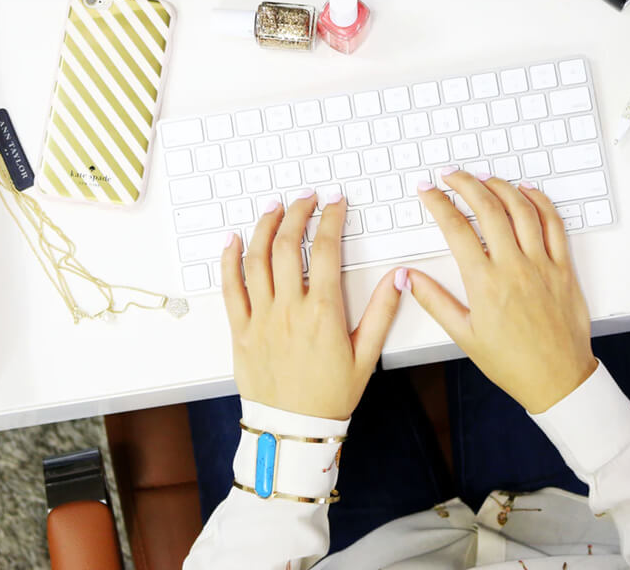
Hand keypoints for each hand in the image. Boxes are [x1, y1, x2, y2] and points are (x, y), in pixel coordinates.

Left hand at [221, 189, 404, 420]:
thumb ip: (382, 311)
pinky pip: (230, 288)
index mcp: (322, 311)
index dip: (331, 219)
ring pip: (256, 259)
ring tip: (274, 208)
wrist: (293, 430)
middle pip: (287, 245)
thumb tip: (400, 276)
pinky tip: (233, 240)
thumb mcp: (366, 355)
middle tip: (306, 199)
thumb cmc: (330, 395)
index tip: (336, 203)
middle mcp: (288, 309)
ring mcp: (260, 317)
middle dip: (297, 214)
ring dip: (264, 227)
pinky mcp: (240, 330)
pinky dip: (229, 260)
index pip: (325, 249)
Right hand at [407, 170, 595, 413]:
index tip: (428, 190)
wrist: (557, 380)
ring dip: (500, 186)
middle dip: (465, 184)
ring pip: (522, 210)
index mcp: (485, 284)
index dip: (438, 203)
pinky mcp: (563, 268)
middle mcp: (514, 268)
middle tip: (451, 174)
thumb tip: (408, 277)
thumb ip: (434, 301)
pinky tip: (526, 191)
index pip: (456, 229)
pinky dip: (540, 202)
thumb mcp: (464, 335)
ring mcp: (542, 265)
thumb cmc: (511, 362)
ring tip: (483, 177)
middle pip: (488, 209)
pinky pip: (554, 224)